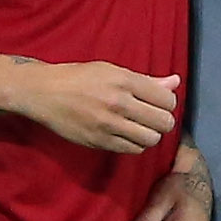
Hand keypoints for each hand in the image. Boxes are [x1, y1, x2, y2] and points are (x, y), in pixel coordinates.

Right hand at [12, 62, 179, 153]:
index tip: (158, 102)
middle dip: (163, 120)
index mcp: (124, 81)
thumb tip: (175, 82)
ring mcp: (108, 125)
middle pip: (163, 122)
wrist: (45, 93)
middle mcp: (118, 103)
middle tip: (153, 117)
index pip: (166, 99)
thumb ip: (146, 80)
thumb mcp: (112, 71)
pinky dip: (136, 144)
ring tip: (141, 127)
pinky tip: (127, 134)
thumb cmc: (80, 78)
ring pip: (151, 139)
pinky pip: (133, 149)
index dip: (167, 102)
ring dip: (150, 134)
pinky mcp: (99, 142)